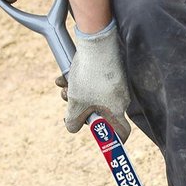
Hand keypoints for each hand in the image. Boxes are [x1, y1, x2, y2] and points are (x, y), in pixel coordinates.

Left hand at [57, 20, 130, 141]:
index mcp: (116, 111)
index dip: (116, 140)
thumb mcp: (76, 103)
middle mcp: (121, 99)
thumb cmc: (90, 77)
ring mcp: (118, 84)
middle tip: (67, 102)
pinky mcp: (113, 70)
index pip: (122, 133)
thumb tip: (72, 128)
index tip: (107, 142)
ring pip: (95, 95)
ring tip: (64, 85)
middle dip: (80, 108)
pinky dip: (82, 80)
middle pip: (100, 112)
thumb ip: (73, 120)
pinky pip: (97, 82)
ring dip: (76, 93)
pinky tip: (65, 76)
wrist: (97, 42)